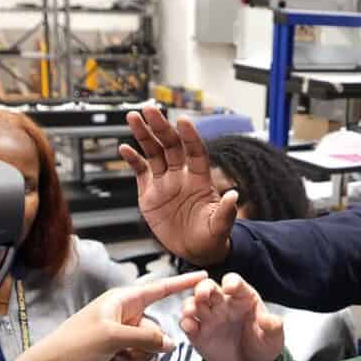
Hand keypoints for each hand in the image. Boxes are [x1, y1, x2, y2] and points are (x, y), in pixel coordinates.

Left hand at [6, 271, 204, 360]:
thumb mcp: (112, 337)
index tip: (204, 277)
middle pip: (156, 331)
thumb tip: (170, 344)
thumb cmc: (75, 344)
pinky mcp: (119, 353)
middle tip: (119, 350)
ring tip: (109, 360)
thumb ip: (146, 338)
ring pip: (149, 351)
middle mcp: (125, 315)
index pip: (159, 289)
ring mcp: (123, 336)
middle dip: (143, 347)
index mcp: (122, 300)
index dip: (182, 283)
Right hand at [118, 107, 237, 266]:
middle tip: (150, 109)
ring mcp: (164, 182)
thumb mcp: (220, 227)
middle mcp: (181, 176)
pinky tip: (125, 148)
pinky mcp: (149, 193)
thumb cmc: (211, 238)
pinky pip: (140, 171)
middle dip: (161, 127)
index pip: (195, 152)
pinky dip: (132, 160)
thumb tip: (235, 196)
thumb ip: (226, 212)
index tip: (184, 121)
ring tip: (134, 117)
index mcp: (200, 180)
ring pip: (153, 152)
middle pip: (171, 145)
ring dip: (144, 135)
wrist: (194, 251)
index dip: (190, 137)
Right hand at [179, 274, 284, 360]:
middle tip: (202, 295)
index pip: (234, 282)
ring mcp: (209, 317)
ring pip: (193, 303)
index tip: (229, 288)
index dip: (231, 282)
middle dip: (203, 288)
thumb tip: (270, 320)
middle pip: (208, 287)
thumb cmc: (262, 345)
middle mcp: (223, 304)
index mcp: (242, 298)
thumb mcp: (273, 338)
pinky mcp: (199, 333)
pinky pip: (188, 324)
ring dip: (190, 305)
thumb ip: (273, 327)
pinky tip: (190, 326)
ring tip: (192, 311)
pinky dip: (186, 323)